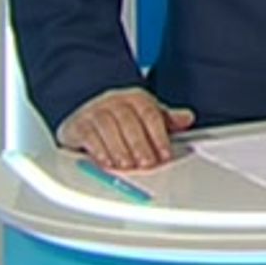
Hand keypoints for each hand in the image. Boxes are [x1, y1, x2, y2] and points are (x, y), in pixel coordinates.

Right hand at [58, 87, 194, 170]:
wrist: (85, 114)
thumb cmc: (122, 118)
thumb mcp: (146, 116)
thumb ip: (167, 119)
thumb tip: (187, 118)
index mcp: (136, 97)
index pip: (150, 114)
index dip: (159, 135)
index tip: (165, 154)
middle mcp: (115, 101)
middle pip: (129, 121)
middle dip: (140, 145)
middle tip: (147, 164)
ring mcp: (95, 110)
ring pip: (108, 127)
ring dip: (119, 149)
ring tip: (128, 166)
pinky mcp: (78, 124)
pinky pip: (89, 135)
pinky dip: (99, 150)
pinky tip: (107, 163)